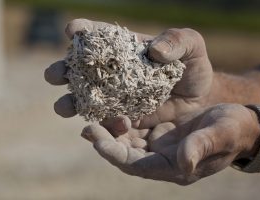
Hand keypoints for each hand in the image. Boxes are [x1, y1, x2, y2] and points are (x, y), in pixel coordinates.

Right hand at [44, 18, 212, 127]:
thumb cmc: (193, 67)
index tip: (73, 31)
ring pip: (85, 99)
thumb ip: (176, 41)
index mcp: (125, 49)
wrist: (200, 99)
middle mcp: (114, 73)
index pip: (99, 37)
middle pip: (80, 70)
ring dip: (70, 102)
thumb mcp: (191, 46)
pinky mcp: (123, 119)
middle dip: (63, 70)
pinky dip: (100, 125)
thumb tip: (155, 50)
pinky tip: (103, 126)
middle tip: (58, 74)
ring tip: (66, 107)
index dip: (82, 31)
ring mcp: (116, 98)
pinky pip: (105, 123)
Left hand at [81, 104, 259, 184]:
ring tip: (94, 114)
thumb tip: (184, 162)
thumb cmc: (233, 129)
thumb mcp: (222, 134)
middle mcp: (163, 159)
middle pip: (126, 155)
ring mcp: (161, 146)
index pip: (136, 165)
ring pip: (127, 142)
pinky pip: (136, 130)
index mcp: (176, 166)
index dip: (114, 153)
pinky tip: (112, 107)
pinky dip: (123, 120)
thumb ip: (203, 146)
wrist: (239, 123)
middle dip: (105, 141)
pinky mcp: (161, 133)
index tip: (94, 137)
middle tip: (86, 125)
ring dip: (110, 131)